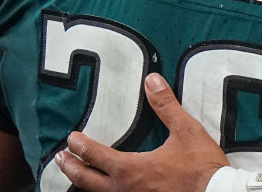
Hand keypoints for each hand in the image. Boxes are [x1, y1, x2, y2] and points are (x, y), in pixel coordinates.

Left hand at [56, 73, 228, 191]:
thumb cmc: (201, 168)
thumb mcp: (186, 130)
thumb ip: (165, 106)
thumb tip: (151, 80)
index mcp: (130, 170)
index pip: (95, 156)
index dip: (80, 145)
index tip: (71, 138)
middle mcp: (125, 191)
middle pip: (86, 180)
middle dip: (70, 167)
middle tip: (59, 158)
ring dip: (83, 184)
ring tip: (76, 176)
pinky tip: (107, 190)